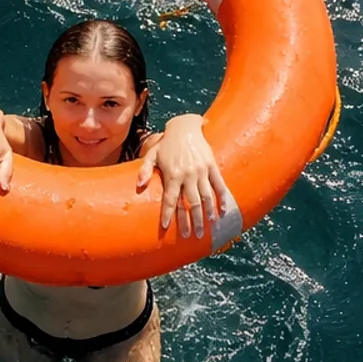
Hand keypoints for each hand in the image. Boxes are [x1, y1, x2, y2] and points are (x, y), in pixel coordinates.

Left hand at [135, 114, 227, 238]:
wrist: (186, 126)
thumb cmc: (167, 143)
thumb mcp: (152, 154)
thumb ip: (145, 170)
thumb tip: (139, 185)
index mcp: (172, 174)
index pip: (170, 200)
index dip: (167, 215)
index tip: (165, 228)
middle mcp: (188, 174)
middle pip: (190, 203)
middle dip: (190, 221)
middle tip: (189, 235)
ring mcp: (202, 170)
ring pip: (206, 197)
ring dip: (207, 214)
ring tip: (207, 227)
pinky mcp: (212, 165)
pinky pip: (219, 184)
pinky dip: (222, 198)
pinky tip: (223, 210)